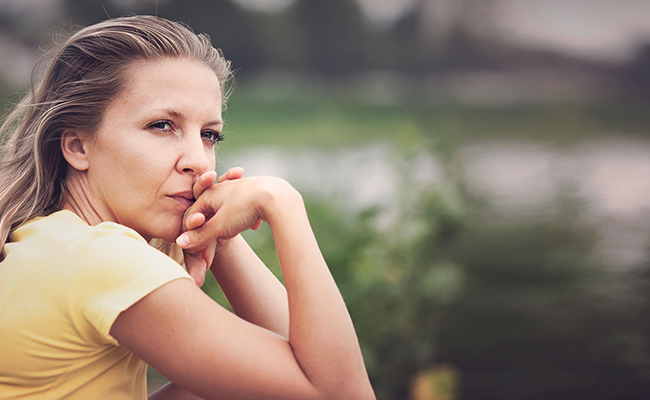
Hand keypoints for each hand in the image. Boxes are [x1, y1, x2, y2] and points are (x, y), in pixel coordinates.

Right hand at [180, 167, 259, 286]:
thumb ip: (200, 234)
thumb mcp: (220, 226)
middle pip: (211, 210)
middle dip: (213, 227)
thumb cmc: (245, 209)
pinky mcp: (255, 191)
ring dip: (232, 222)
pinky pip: (246, 207)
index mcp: (211, 194)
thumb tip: (180, 242)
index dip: (191, 230)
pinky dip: (248, 217)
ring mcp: (240, 188)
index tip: (194, 245)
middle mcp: (224, 188)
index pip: (193, 212)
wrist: (276, 197)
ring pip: (229, 209)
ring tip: (237, 230)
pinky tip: (255, 226)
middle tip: (219, 238)